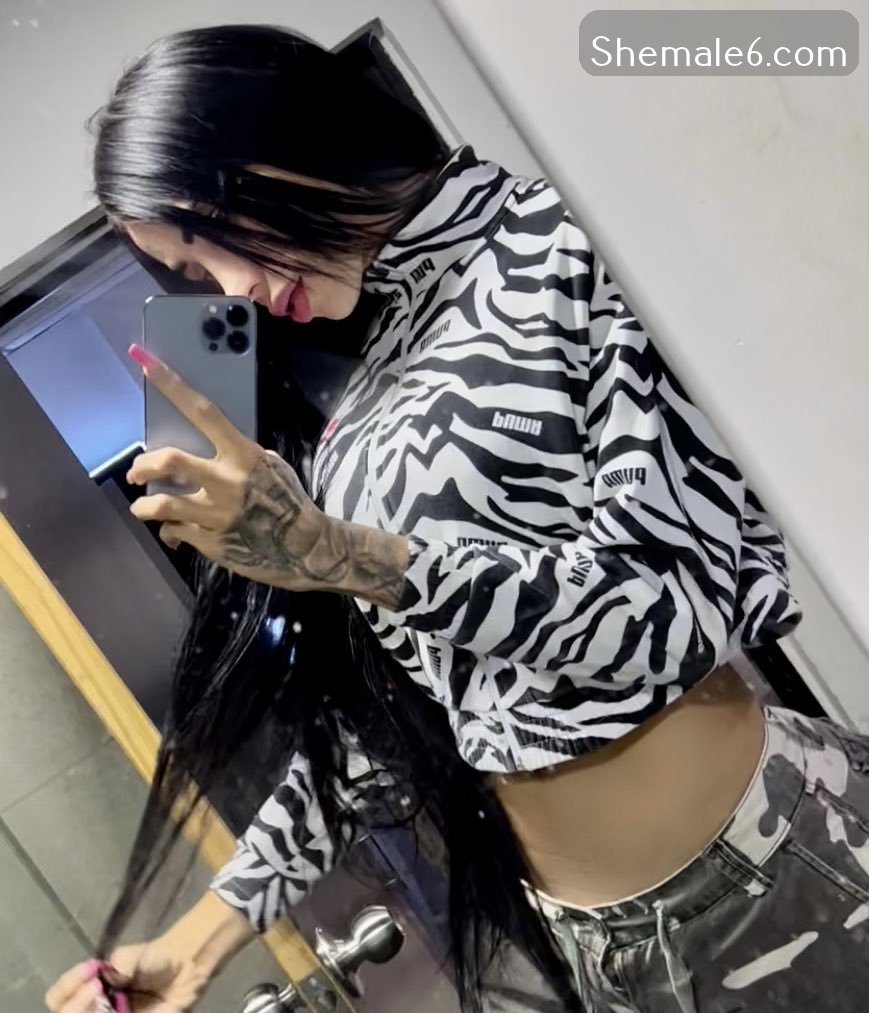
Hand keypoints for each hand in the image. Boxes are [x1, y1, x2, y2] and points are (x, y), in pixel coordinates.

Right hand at [45, 943, 207, 1011]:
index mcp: (86, 991)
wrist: (183, 970)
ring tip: (109, 1003)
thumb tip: (105, 978)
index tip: (90, 968)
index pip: (57, 998)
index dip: (67, 986)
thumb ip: (118, 963)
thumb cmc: (153, 960)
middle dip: (76, 1006)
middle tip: (97, 988)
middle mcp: (93, 1010)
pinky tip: (122, 1011)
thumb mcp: (132, 954)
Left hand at [126, 345, 332, 591]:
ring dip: (145, 505)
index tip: (143, 361)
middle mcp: (226, 481)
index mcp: (243, 455)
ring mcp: (216, 514)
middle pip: (171, 461)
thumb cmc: (289, 501)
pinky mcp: (210, 542)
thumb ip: (239, 457)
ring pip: (161, 504)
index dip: (172, 385)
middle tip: (136, 473)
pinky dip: (169, 530)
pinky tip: (173, 532)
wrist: (305, 547)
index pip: (203, 412)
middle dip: (144, 465)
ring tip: (142, 506)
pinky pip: (174, 531)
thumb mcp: (271, 466)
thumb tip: (209, 452)